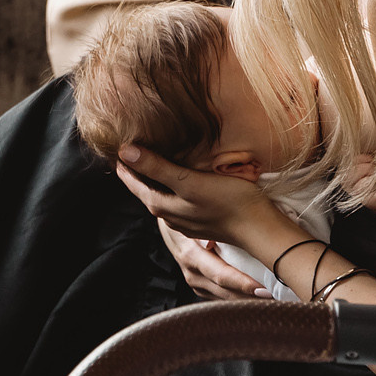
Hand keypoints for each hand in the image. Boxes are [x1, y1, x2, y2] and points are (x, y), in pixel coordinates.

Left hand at [115, 144, 279, 248]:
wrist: (260, 228)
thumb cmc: (227, 202)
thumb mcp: (189, 182)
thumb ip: (157, 168)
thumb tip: (124, 152)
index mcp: (162, 206)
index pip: (134, 183)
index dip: (124, 165)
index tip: (115, 147)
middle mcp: (170, 216)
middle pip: (146, 190)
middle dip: (136, 172)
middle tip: (129, 149)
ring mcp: (186, 219)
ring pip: (162, 195)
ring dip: (154, 179)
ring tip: (150, 159)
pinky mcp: (201, 219)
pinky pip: (178, 199)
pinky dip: (171, 185)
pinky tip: (179, 177)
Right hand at [157, 218, 268, 301]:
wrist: (168, 217)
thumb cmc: (184, 212)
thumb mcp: (188, 213)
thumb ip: (198, 228)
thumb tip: (208, 244)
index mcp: (191, 254)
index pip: (220, 275)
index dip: (243, 284)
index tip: (265, 289)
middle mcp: (192, 272)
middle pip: (225, 292)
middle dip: (250, 298)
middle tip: (276, 300)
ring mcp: (195, 281)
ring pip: (224, 298)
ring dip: (246, 301)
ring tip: (271, 302)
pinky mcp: (200, 285)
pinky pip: (220, 297)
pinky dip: (237, 298)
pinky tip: (254, 298)